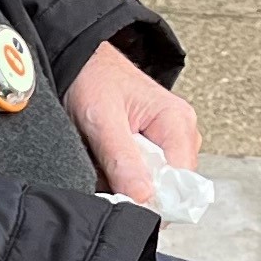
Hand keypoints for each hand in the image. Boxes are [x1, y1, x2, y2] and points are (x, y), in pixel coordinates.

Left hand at [66, 37, 200, 206]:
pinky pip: (139, 178)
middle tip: (105, 171)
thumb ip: (123, 160)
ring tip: (101, 159)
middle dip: (134, 190)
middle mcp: (179, 135)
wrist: (78, 61)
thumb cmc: (92, 78)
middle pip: (167, 189)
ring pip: (150, 187)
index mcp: (177, 123)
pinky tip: (104, 161)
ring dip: (122, 183)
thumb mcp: (102, 120)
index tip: (123, 199)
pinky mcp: (151, 149)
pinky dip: (118, 177)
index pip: (181, 184)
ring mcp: (167, 143)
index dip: (153, 199)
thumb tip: (144, 198)